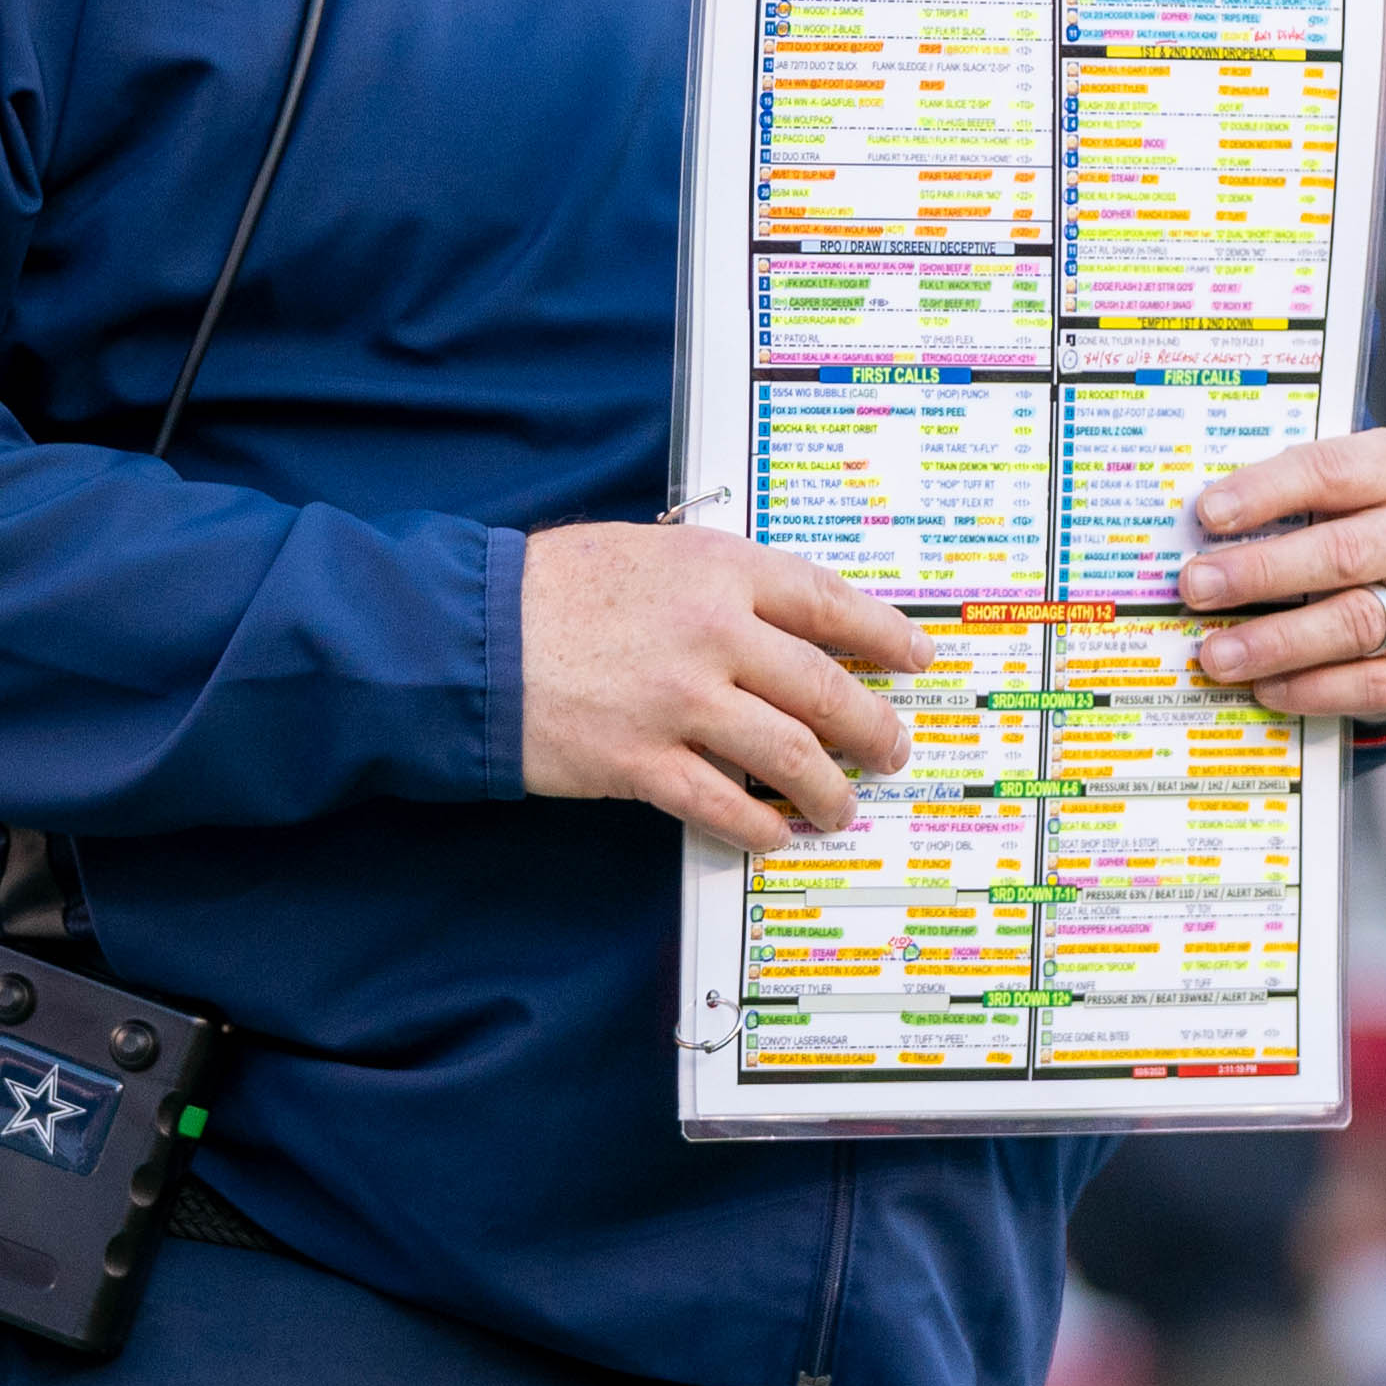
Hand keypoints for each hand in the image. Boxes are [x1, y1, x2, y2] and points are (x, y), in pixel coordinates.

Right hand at [521, 523, 927, 853]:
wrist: (469, 635)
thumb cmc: (549, 588)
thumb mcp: (645, 552)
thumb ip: (714, 583)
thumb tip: (780, 623)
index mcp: (718, 570)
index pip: (828, 602)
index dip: (885, 634)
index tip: (916, 656)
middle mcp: (713, 634)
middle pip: (826, 688)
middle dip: (872, 728)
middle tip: (891, 750)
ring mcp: (681, 703)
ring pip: (791, 756)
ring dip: (828, 791)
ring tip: (842, 808)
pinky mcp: (642, 763)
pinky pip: (725, 805)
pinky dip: (760, 826)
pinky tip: (774, 833)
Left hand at [1171, 429, 1385, 724]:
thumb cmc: (1339, 522)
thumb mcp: (1317, 493)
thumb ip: (1269, 501)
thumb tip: (1185, 533)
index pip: (1331, 470)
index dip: (1267, 491)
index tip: (1207, 514)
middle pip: (1344, 552)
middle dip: (1262, 572)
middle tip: (1196, 588)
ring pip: (1358, 621)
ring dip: (1279, 641)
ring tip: (1218, 654)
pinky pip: (1377, 682)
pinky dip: (1316, 689)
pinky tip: (1265, 688)